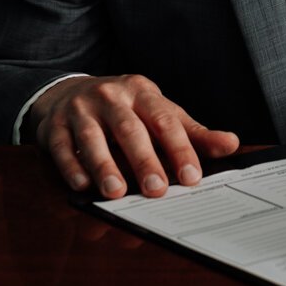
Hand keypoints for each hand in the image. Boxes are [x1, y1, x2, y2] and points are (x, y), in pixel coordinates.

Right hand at [29, 74, 239, 198]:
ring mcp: (79, 110)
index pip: (164, 120)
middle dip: (143, 160)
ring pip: (91, 138)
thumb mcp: (158, 113)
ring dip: (104, 165)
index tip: (191, 177)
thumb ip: (192, 133)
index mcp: (141, 92)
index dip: (179, 149)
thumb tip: (232, 144)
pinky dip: (70, 166)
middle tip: (156, 190)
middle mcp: (110, 97)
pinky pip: (60, 147)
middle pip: (129, 129)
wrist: (69, 92)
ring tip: (116, 192)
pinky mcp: (53, 125)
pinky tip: (82, 186)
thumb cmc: (124, 110)